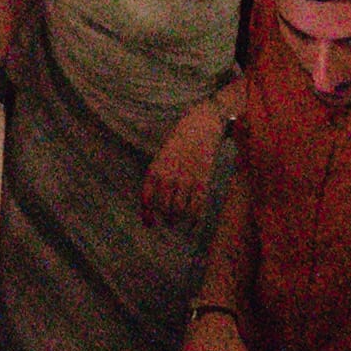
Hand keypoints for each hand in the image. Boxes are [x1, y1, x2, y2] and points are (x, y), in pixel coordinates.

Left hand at [139, 103, 225, 231]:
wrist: (201, 126)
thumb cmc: (179, 142)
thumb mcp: (162, 156)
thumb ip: (158, 177)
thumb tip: (154, 203)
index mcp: (155, 169)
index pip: (147, 198)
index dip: (147, 214)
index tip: (150, 224)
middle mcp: (169, 176)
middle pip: (164, 208)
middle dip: (165, 218)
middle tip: (168, 222)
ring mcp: (186, 180)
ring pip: (180, 211)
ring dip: (178, 220)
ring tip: (179, 222)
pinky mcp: (203, 182)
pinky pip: (197, 208)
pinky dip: (194, 221)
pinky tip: (192, 224)